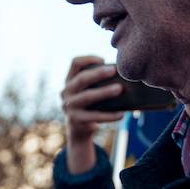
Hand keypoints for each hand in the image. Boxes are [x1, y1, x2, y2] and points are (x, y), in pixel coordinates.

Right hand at [60, 56, 125, 175]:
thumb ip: (98, 81)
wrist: (79, 129)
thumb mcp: (88, 90)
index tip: (103, 60)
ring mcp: (69, 106)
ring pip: (87, 96)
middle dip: (98, 73)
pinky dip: (108, 115)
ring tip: (119, 89)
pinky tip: (121, 114)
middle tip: (114, 70)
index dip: (89, 59)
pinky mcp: (75, 120)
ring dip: (104, 92)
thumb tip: (123, 74)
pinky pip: (94, 116)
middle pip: (81, 79)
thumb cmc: (90, 104)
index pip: (75, 63)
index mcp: (69, 80)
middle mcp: (66, 92)